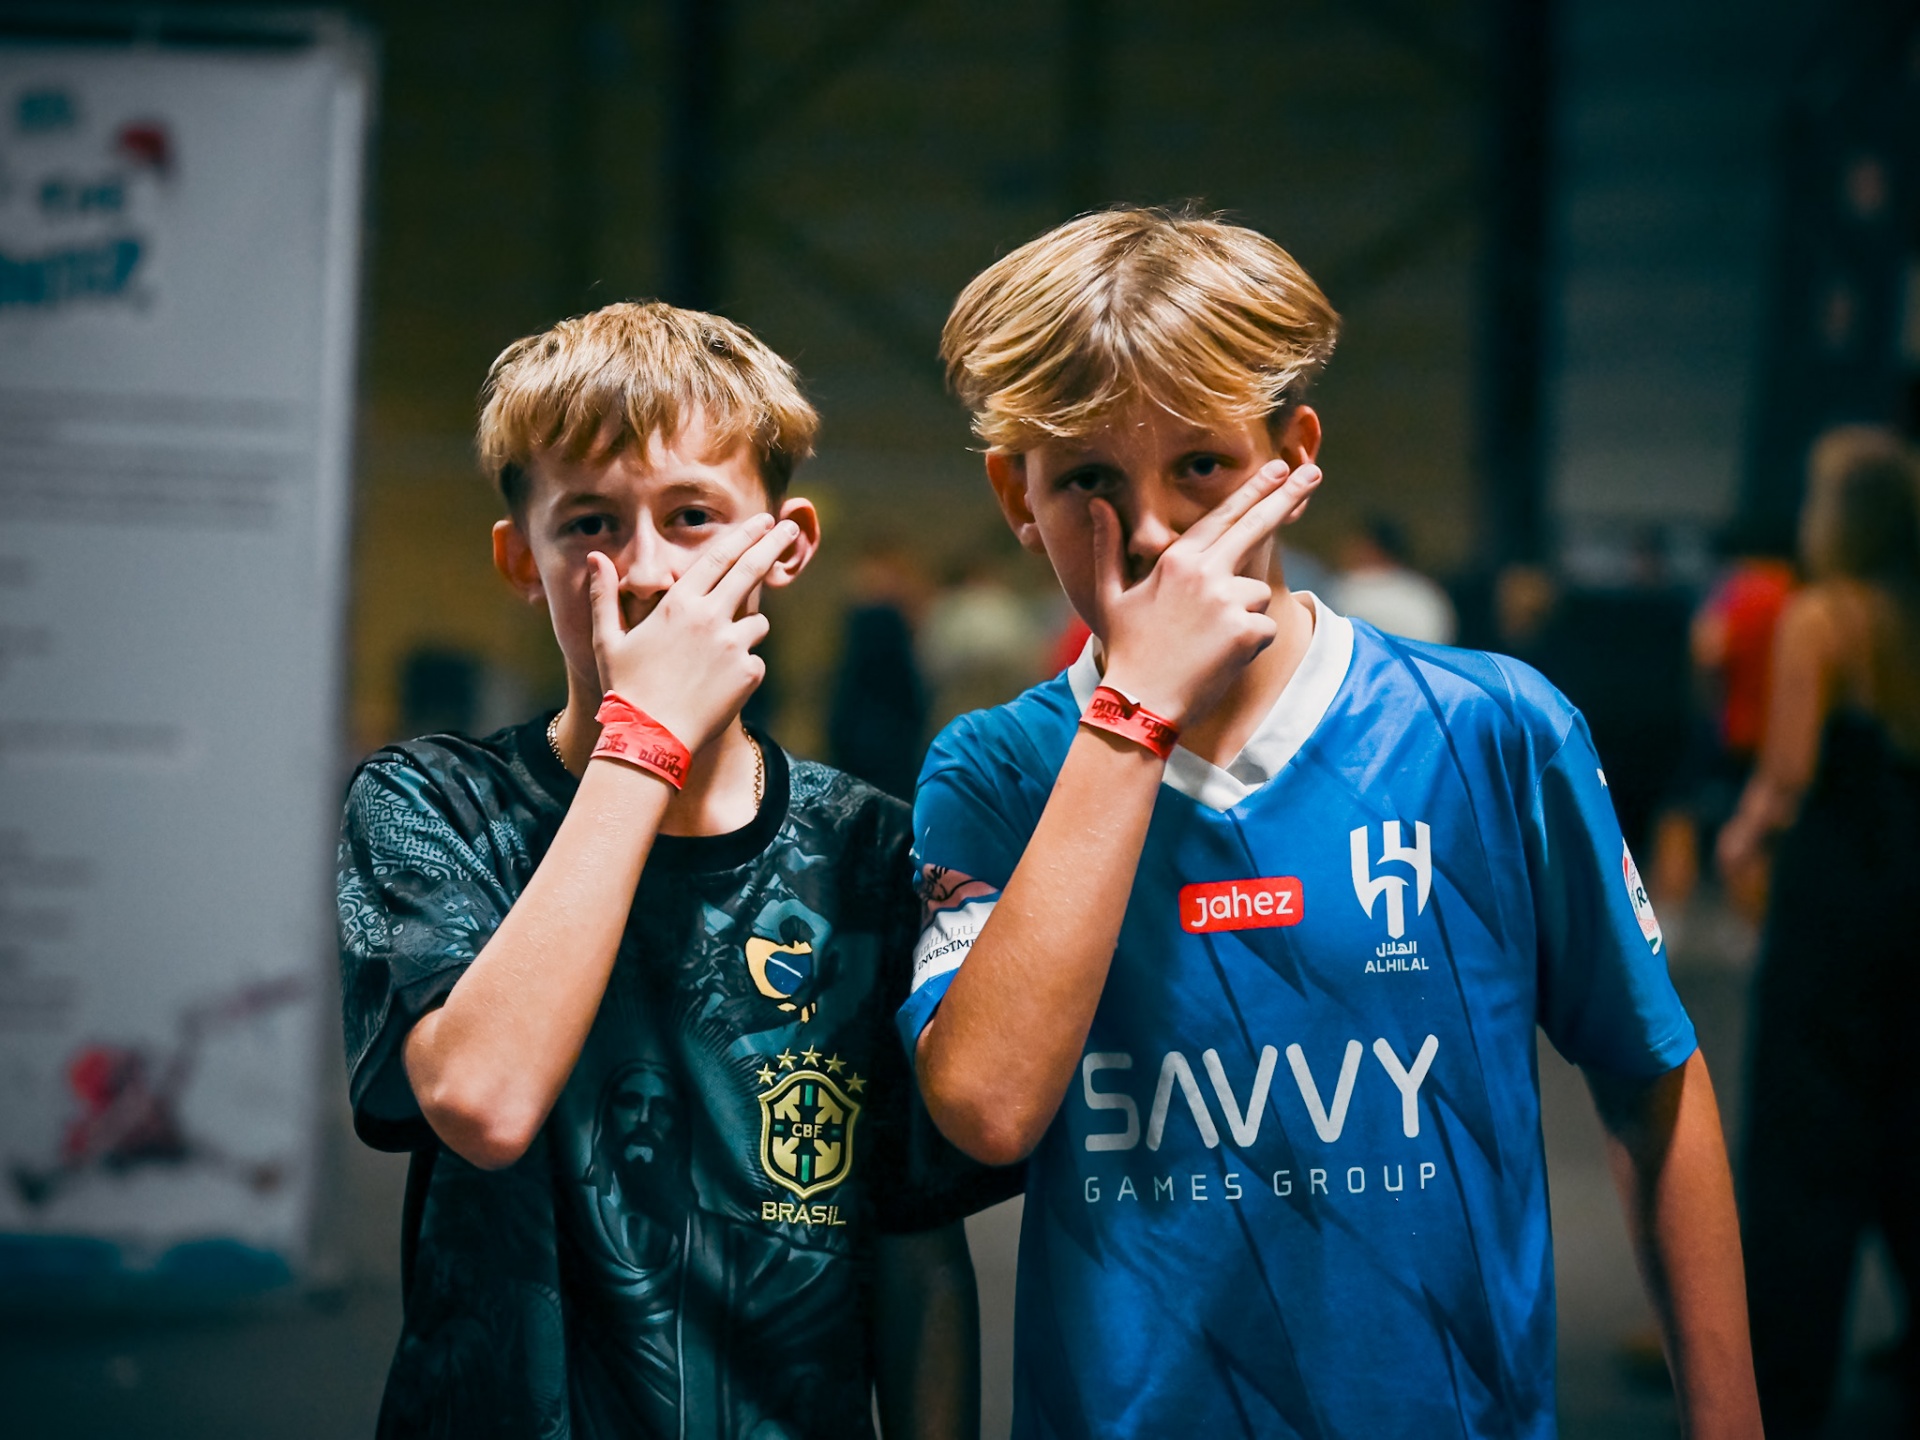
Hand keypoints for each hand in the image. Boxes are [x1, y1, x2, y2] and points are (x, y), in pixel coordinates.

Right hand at [587, 514, 795, 750]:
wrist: (652, 737)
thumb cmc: (626, 689)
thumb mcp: (607, 640)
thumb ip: (605, 596)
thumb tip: (595, 558)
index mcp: (679, 604)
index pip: (719, 558)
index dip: (743, 536)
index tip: (763, 521)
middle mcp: (711, 617)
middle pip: (751, 570)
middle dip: (773, 545)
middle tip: (789, 529)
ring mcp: (734, 645)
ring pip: (757, 623)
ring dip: (746, 630)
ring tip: (715, 660)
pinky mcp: (749, 673)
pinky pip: (754, 661)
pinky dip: (742, 669)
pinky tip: (717, 688)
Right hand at [1094, 460, 1320, 726]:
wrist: (1141, 703)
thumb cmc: (1125, 650)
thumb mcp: (1110, 595)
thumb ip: (1109, 546)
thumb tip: (1097, 504)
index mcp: (1175, 560)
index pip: (1223, 516)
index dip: (1253, 490)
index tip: (1278, 468)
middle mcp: (1205, 573)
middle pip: (1256, 526)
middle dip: (1286, 496)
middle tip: (1313, 473)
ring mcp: (1229, 601)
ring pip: (1257, 592)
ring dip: (1243, 612)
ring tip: (1207, 640)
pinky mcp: (1247, 631)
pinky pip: (1264, 627)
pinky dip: (1249, 642)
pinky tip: (1220, 657)